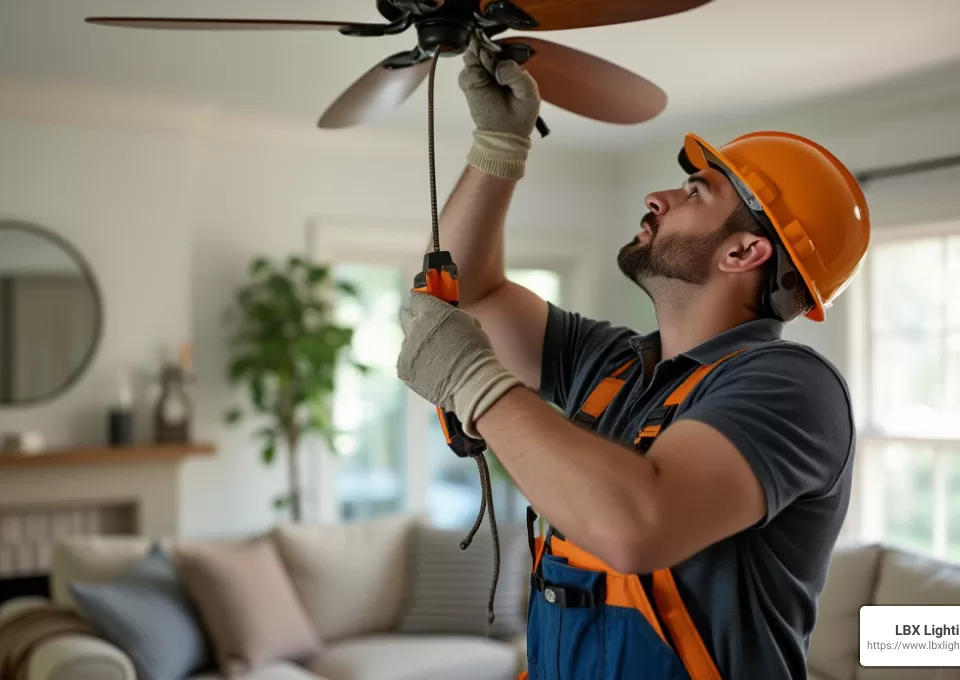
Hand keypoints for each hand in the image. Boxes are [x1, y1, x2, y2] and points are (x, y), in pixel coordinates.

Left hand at [397, 291, 522, 437]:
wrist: (471, 382)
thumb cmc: (475, 352)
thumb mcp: (467, 322)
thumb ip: (448, 315)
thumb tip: (442, 315)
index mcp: (430, 311)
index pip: (416, 298)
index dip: (422, 303)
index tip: (425, 308)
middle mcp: (414, 326)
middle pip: (406, 317)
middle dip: (415, 321)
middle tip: (428, 330)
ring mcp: (407, 348)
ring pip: (408, 341)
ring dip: (417, 345)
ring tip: (435, 357)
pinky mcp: (403, 367)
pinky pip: (406, 361)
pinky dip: (415, 364)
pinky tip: (431, 369)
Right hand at [458, 38, 540, 179]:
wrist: (505, 134)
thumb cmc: (520, 115)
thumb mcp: (529, 91)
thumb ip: (517, 74)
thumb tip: (500, 66)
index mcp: (511, 66)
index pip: (503, 47)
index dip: (500, 46)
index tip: (500, 52)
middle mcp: (495, 67)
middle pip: (485, 45)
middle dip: (486, 47)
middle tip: (490, 56)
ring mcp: (481, 75)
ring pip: (473, 54)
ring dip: (478, 56)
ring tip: (488, 68)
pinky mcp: (470, 85)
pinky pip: (466, 72)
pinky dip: (471, 72)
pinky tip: (480, 78)